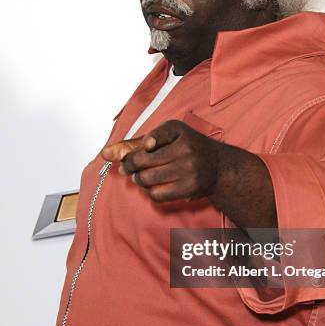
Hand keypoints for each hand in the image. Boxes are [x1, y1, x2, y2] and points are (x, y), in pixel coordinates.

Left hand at [101, 120, 219, 202]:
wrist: (218, 166)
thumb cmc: (186, 147)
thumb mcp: (165, 137)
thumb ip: (135, 143)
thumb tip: (105, 153)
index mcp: (179, 131)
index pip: (154, 137)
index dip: (141, 147)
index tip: (145, 148)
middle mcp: (186, 149)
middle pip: (144, 162)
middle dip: (131, 166)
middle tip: (130, 168)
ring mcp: (189, 170)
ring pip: (148, 179)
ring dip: (139, 180)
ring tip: (141, 176)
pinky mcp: (189, 188)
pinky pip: (158, 194)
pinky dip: (150, 191)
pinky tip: (153, 185)